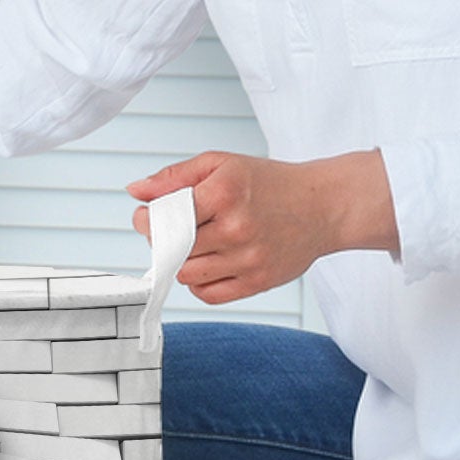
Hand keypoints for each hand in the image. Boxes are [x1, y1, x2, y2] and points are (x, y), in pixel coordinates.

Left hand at [126, 149, 398, 303]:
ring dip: (180, 262)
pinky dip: (199, 283)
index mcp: (224, 193)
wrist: (323, 206)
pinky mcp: (258, 281)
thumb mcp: (221, 164)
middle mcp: (236, 228)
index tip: (147, 216)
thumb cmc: (269, 183)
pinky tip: (209, 264)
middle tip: (172, 230)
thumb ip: (175, 176)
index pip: (164, 218)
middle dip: (162, 240)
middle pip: (171, 249)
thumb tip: (136, 192)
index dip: (146, 220)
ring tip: (194, 246)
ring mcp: (248, 258)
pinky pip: (209, 294)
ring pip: (186, 275)